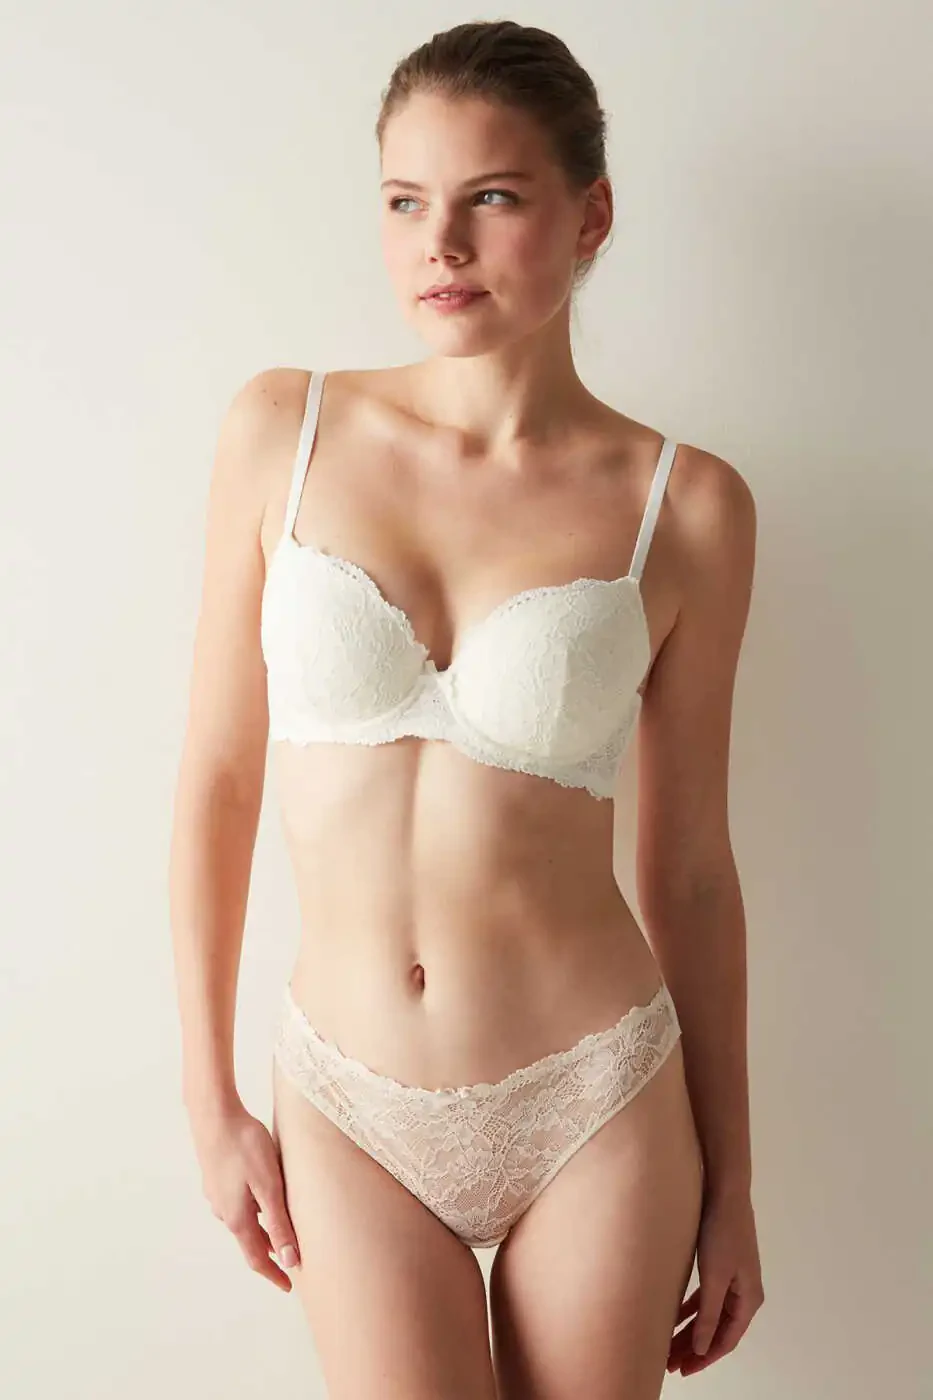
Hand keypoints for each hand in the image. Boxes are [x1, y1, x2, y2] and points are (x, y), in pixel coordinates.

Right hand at [189, 1099, 300, 1291]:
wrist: (214, 1115)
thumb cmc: (245, 1146)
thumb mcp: (269, 1185)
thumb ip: (278, 1222)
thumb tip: (290, 1260)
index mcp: (237, 1218)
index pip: (257, 1258)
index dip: (274, 1274)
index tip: (288, 1287)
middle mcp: (224, 1212)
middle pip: (250, 1241)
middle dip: (270, 1254)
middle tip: (291, 1260)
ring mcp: (217, 1195)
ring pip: (244, 1222)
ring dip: (262, 1231)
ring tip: (282, 1231)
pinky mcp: (216, 1179)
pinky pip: (238, 1205)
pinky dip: (253, 1212)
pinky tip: (263, 1199)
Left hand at [666, 1185, 763, 1376]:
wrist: (725, 1191)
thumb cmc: (721, 1231)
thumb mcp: (713, 1276)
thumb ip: (708, 1314)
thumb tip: (701, 1348)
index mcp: (748, 1299)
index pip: (726, 1340)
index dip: (705, 1358)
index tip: (684, 1370)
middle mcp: (745, 1293)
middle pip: (718, 1330)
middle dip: (695, 1348)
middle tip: (672, 1364)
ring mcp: (734, 1279)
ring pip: (711, 1315)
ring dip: (692, 1330)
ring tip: (670, 1346)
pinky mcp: (722, 1266)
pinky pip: (707, 1298)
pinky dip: (693, 1310)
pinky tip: (675, 1316)